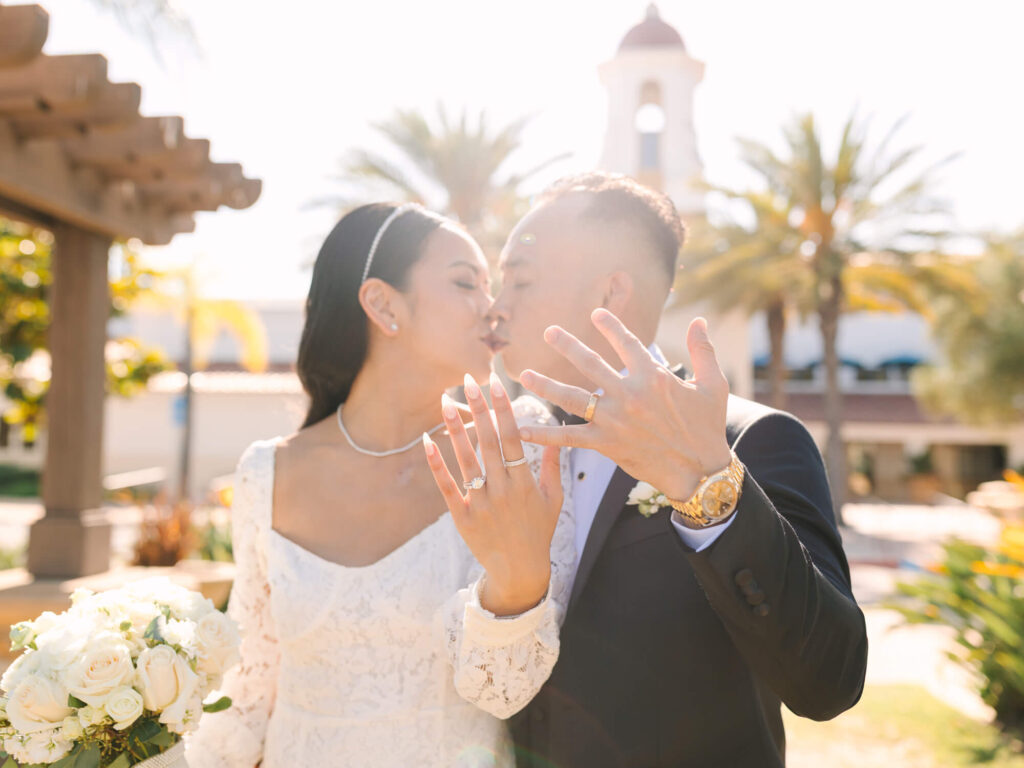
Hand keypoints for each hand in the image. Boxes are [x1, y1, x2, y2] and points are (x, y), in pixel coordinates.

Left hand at [423, 372, 562, 615]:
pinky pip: (447, 486)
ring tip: (445, 402)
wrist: (520, 571)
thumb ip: (554, 466)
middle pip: (489, 442)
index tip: (495, 383)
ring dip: (455, 429)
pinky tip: (427, 442)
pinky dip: (437, 464)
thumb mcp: (555, 499)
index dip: (504, 409)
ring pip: (466, 460)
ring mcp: (481, 503)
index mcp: (526, 482)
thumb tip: (556, 435)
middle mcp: (503, 489)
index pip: (514, 437)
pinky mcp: (462, 517)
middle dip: (479, 409)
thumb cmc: (539, 531)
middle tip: (468, 379)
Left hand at [517, 308, 731, 501]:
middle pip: (590, 363)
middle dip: (567, 345)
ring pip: (572, 397)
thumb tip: (698, 320)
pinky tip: (521, 430)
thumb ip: (703, 350)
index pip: (627, 343)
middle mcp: (629, 394)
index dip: (611, 326)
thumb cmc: (708, 427)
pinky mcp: (605, 443)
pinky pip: (568, 438)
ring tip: (525, 374)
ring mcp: (614, 419)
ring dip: (546, 385)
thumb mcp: (714, 384)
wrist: (700, 470)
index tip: (595, 314)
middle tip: (548, 332)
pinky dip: (544, 435)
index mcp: (654, 376)